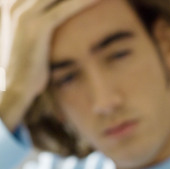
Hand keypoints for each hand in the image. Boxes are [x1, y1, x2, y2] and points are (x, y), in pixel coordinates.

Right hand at [0, 0, 99, 131]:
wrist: (16, 88)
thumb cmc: (28, 68)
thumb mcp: (32, 39)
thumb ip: (41, 23)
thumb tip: (54, 20)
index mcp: (14, 5)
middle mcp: (16, 5)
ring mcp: (25, 15)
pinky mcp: (37, 28)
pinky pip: (64, 9)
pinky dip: (83, 2)